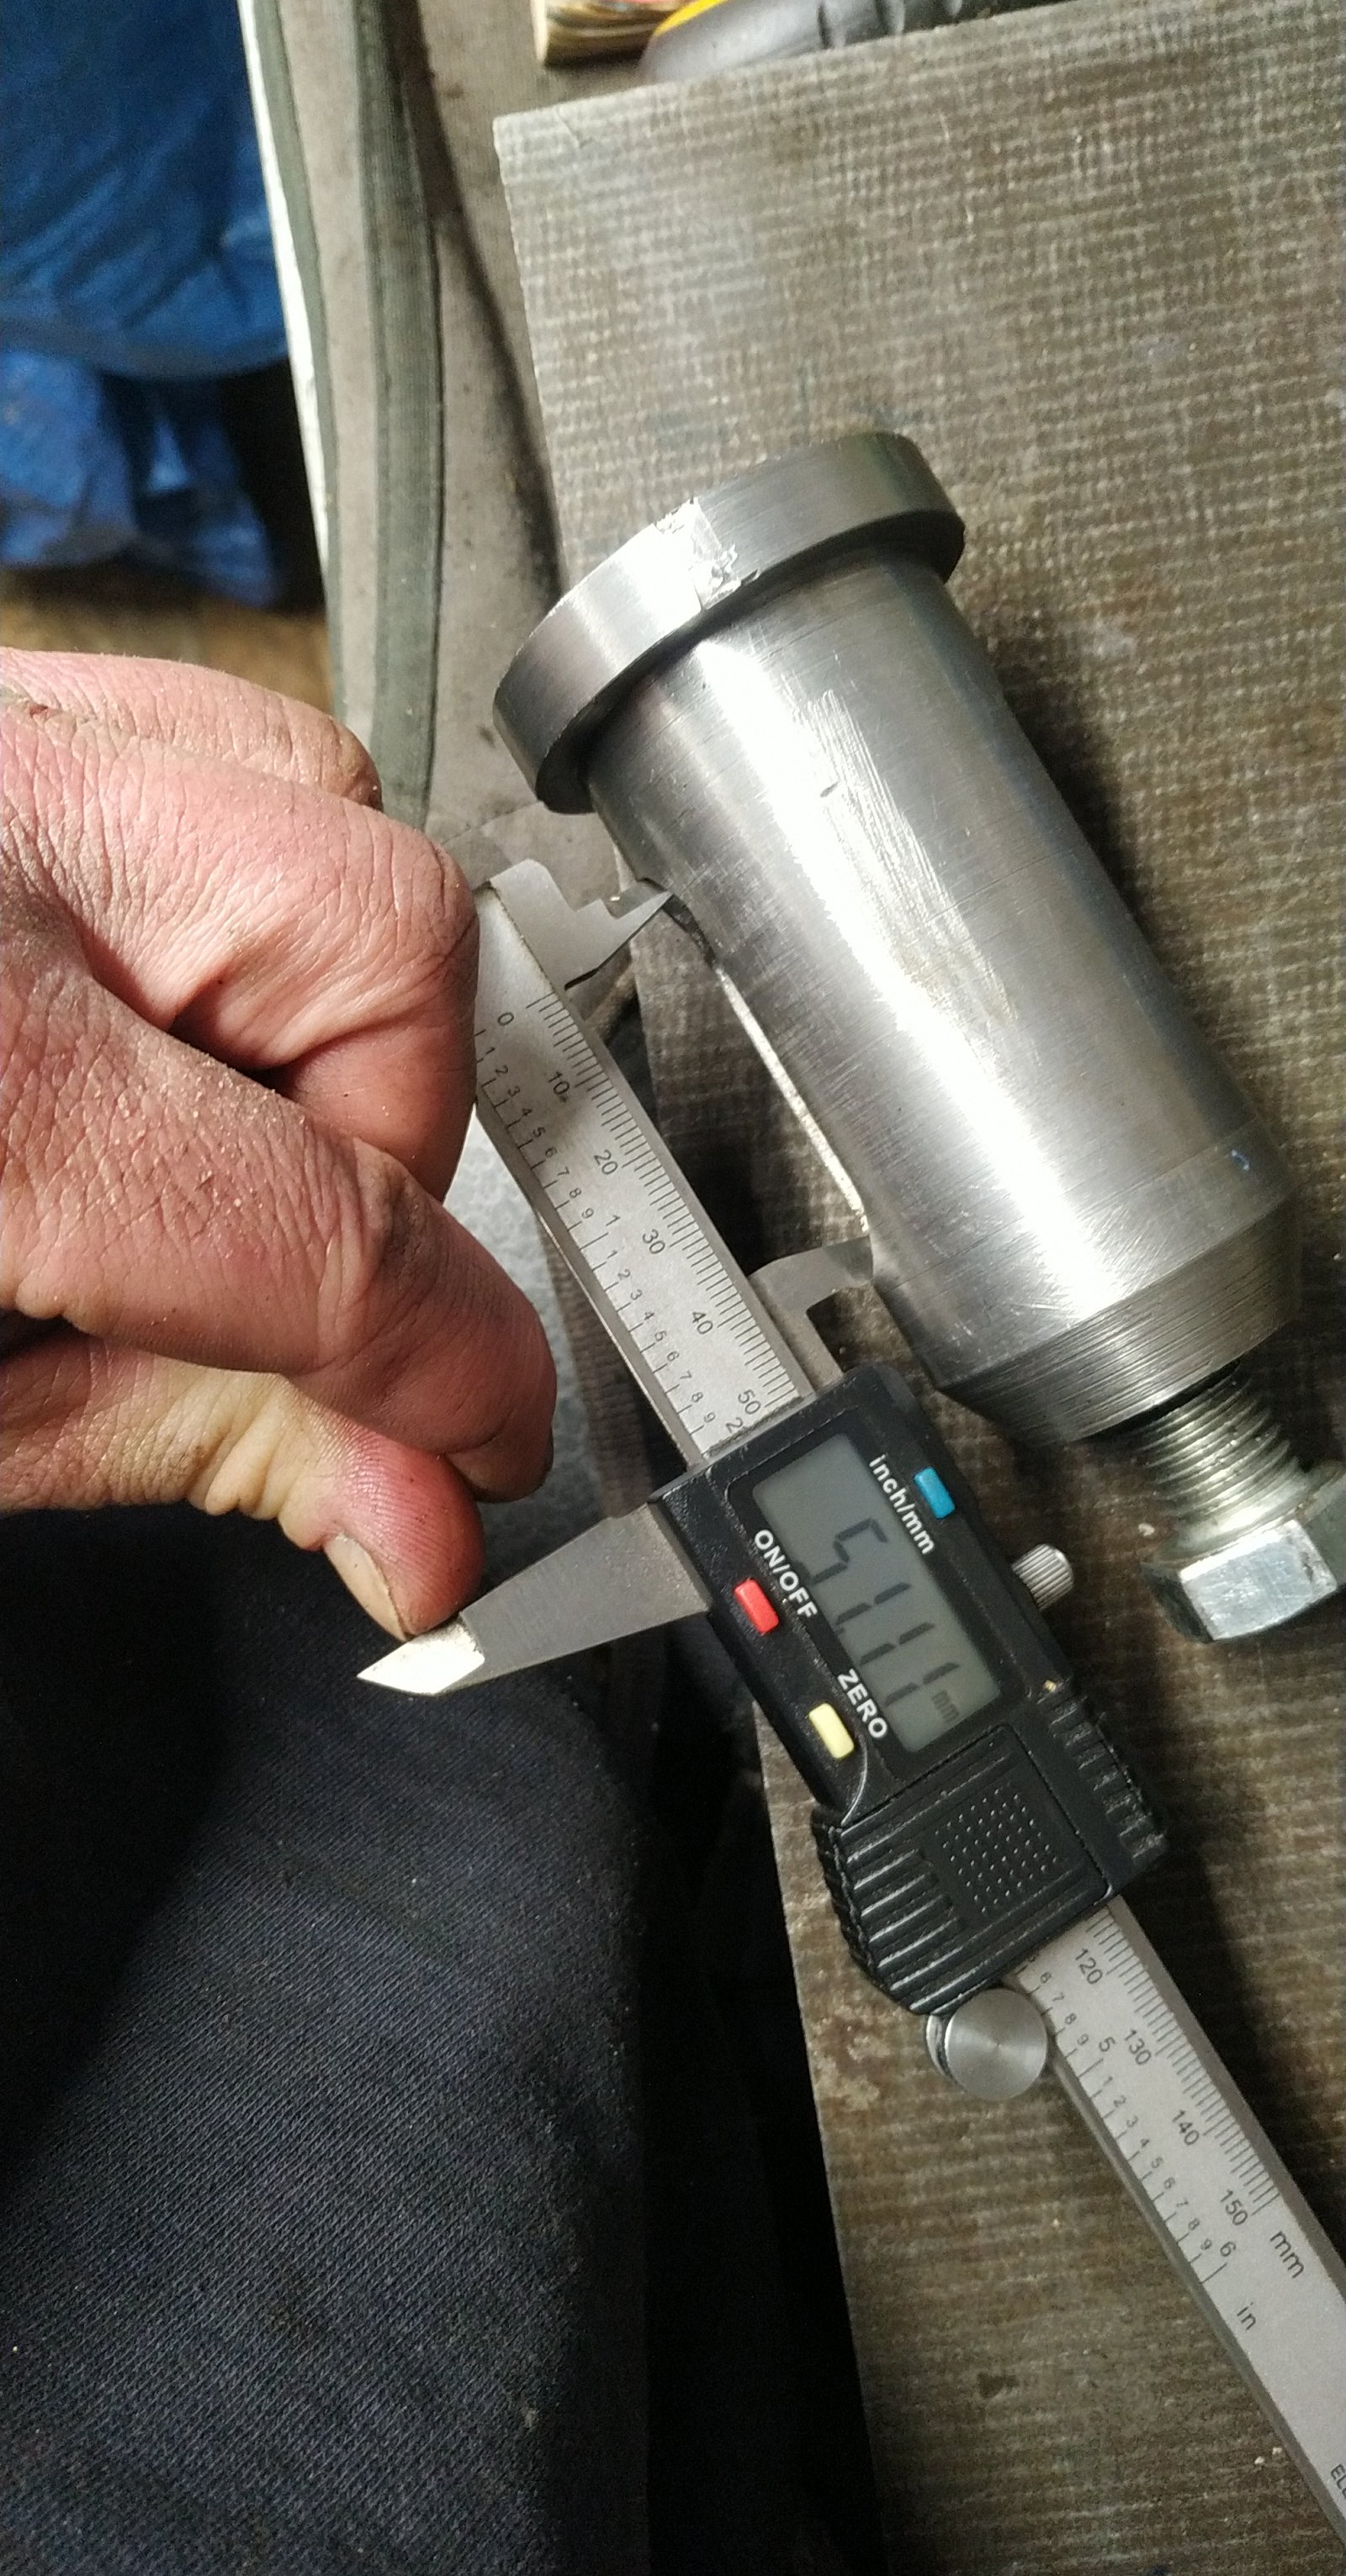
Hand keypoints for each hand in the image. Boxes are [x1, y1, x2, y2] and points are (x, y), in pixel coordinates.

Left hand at [1, 651, 554, 1636]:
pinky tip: (154, 994)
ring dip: (316, 996)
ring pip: (321, 802)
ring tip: (193, 1127)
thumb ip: (171, 1434)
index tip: (480, 1445)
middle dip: (379, 1147)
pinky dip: (232, 875)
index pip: (336, 1229)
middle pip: (381, 948)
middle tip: (284, 1279)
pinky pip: (209, 731)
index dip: (452, 1373)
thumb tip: (407, 1511)